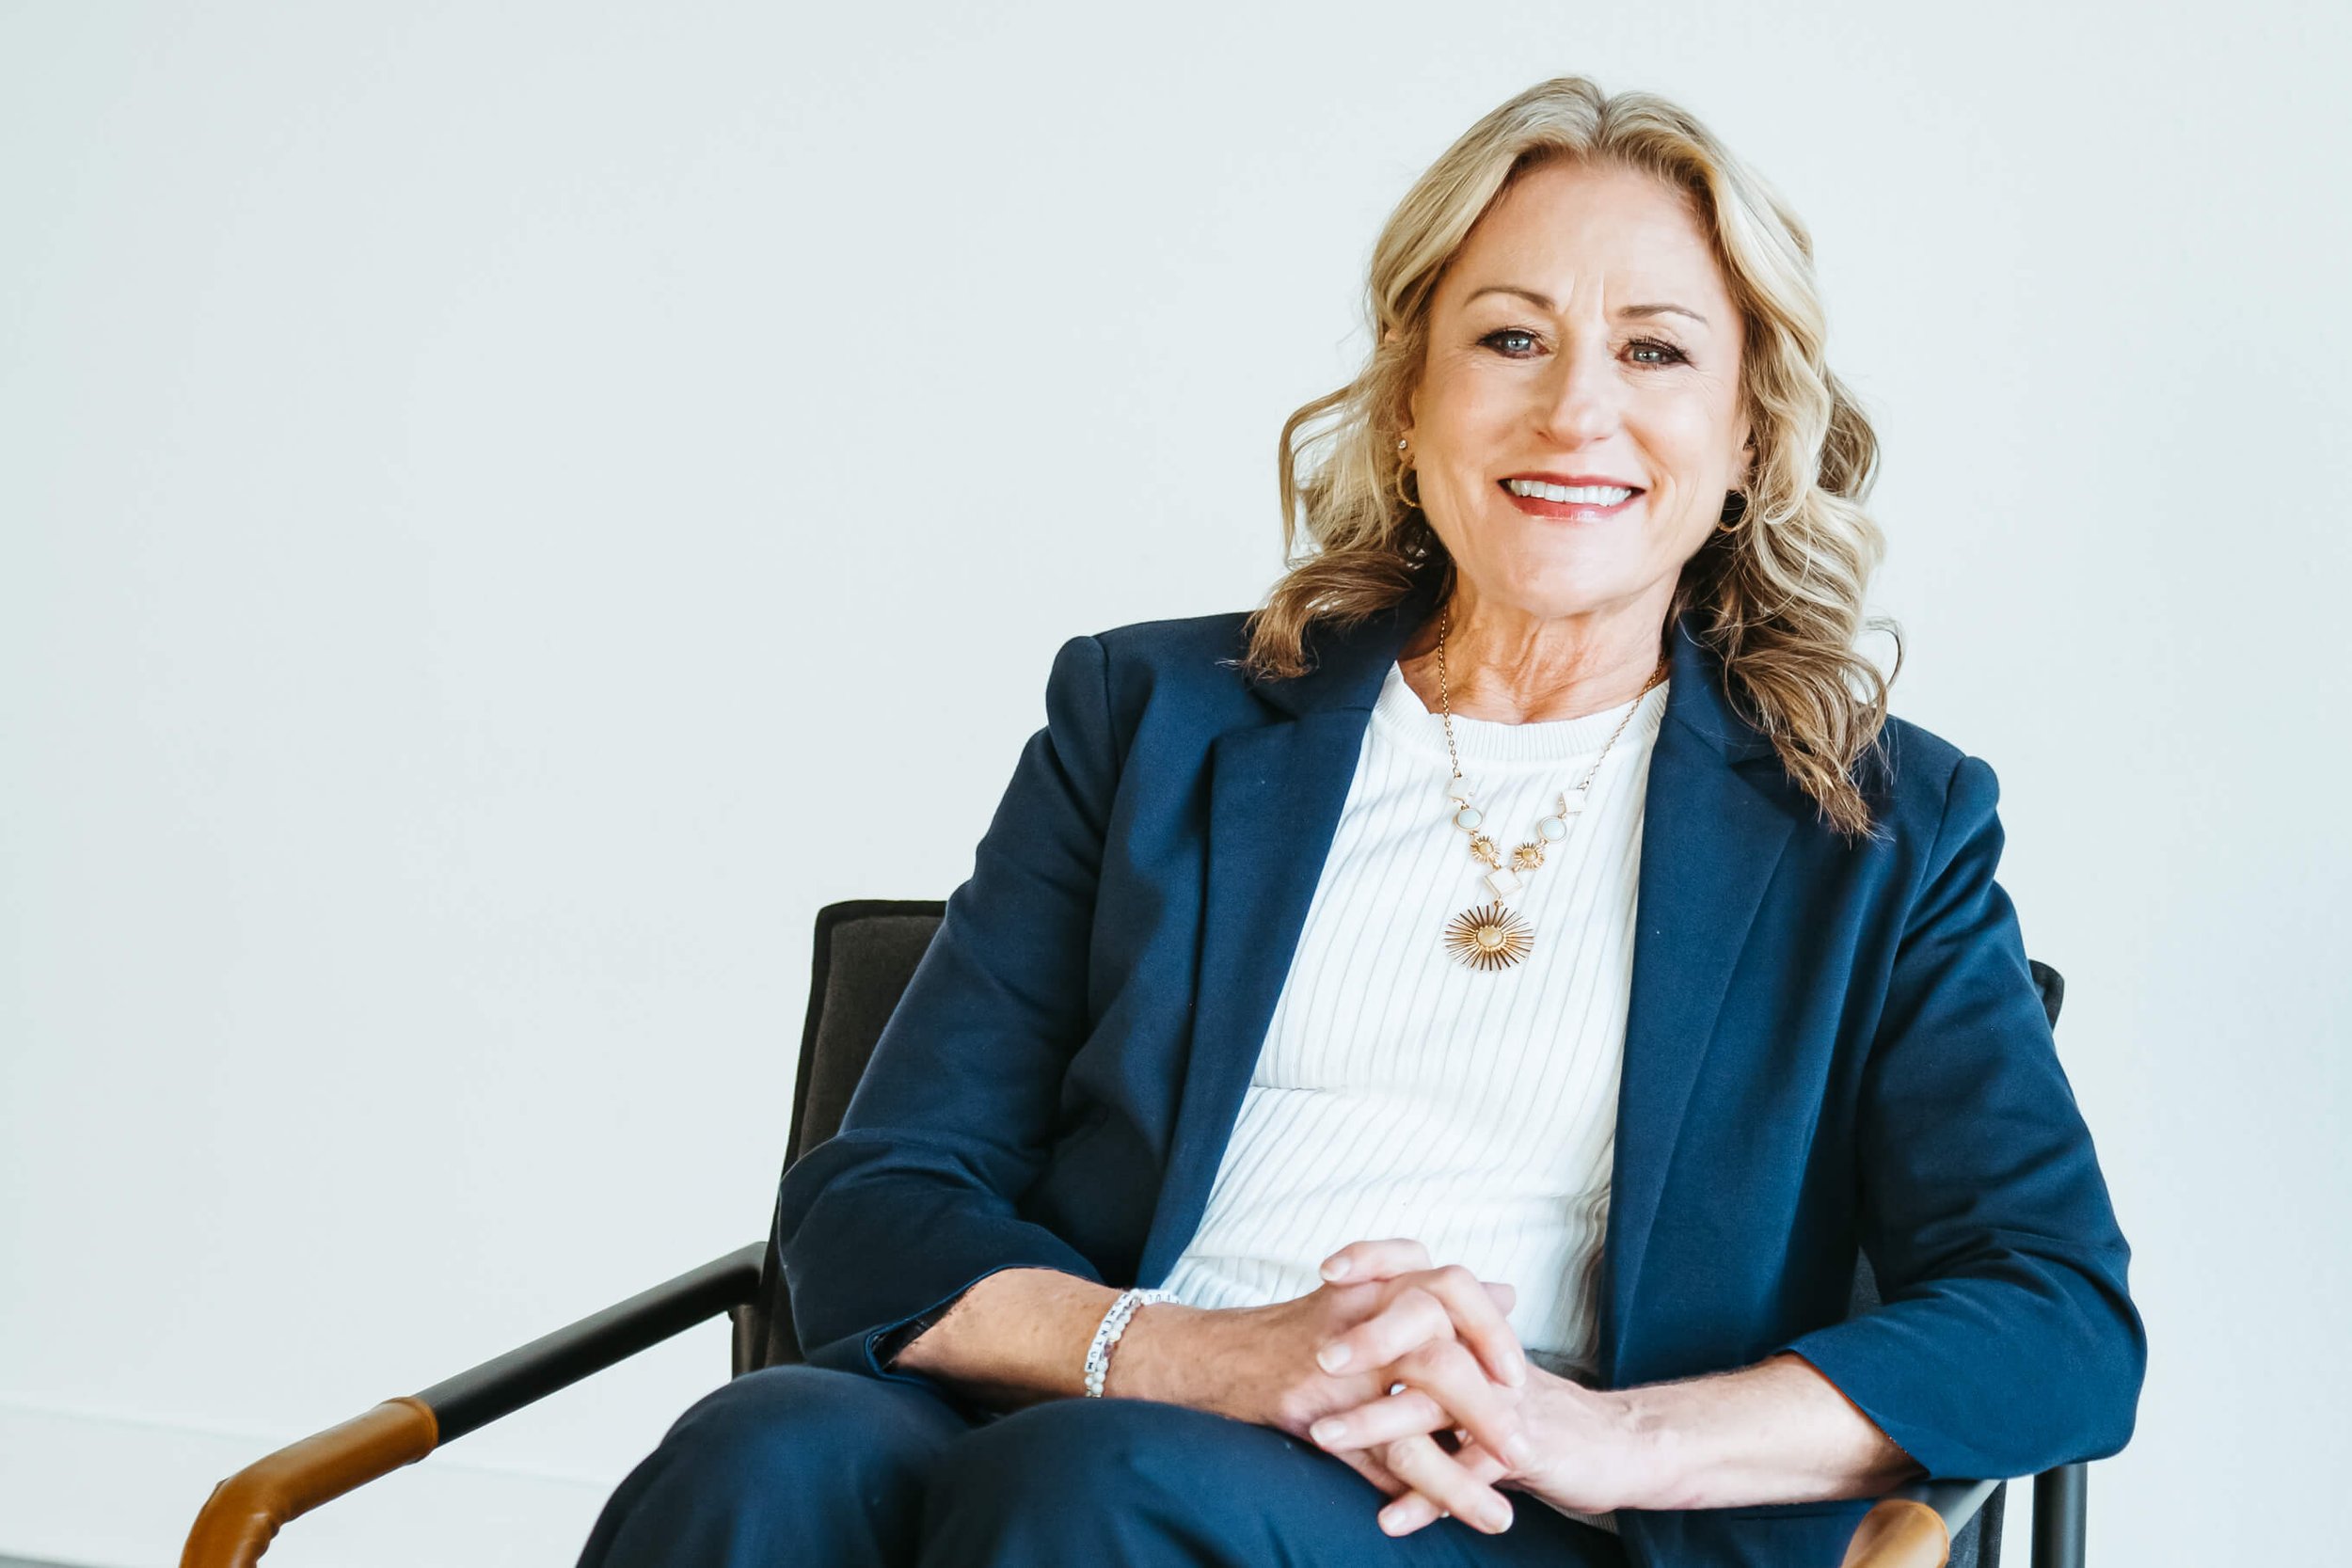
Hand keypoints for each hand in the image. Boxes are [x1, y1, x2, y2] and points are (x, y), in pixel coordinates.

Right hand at [1122, 1237, 1533, 1534]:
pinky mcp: (1316, 1409)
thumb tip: (1508, 1290)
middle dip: (1489, 1402)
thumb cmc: (1294, 1331)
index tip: (1519, 1373)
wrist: (1208, 1354)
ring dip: (1461, 1464)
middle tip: (1524, 1444)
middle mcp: (1362, 1316)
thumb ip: (1434, 1299)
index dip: (1492, 1329)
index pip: (1452, 1287)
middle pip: (1441, 1347)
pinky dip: (1416, 1491)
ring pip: (1414, 1408)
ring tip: (1502, 1511)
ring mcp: (1338, 1365)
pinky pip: (1377, 1455)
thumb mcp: (1364, 1297)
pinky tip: (1447, 1519)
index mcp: (1379, 1284)